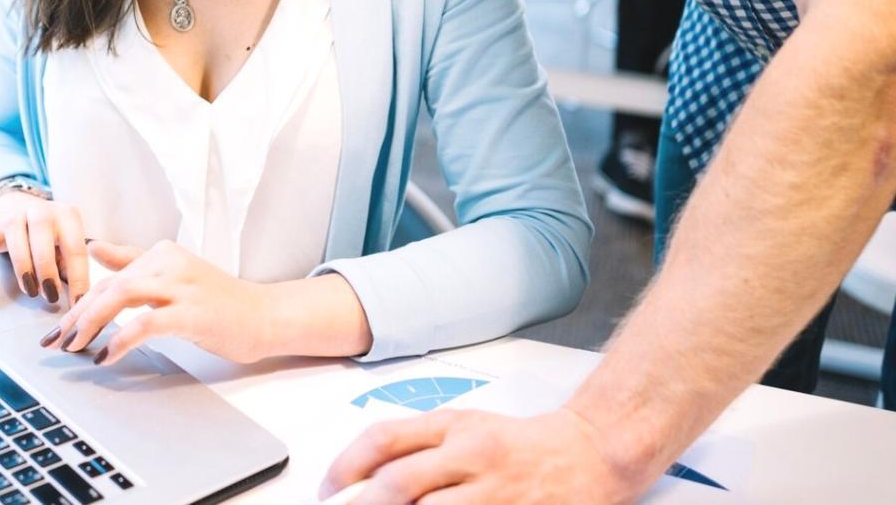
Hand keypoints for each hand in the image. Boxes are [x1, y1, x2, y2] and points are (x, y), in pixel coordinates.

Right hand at [0, 191, 88, 307]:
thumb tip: (77, 300)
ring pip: (16, 241)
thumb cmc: (49, 235)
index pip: (75, 248)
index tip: (78, 303)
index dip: (78, 278)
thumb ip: (71, 266)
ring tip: (30, 291)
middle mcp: (40, 211)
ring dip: (24, 269)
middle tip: (51, 296)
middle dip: (47, 270)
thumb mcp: (66, 243)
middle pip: (42, 237)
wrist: (17, 205)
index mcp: (66, 215)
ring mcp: (13, 217)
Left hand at [41, 239, 273, 364]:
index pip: (108, 276)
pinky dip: (120, 340)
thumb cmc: (218, 301)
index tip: (57, 327)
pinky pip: (145, 323)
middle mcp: (168, 262)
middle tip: (56, 342)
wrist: (264, 316)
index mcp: (161, 252)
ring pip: (120, 296)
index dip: (78, 302)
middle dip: (76, 316)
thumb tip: (93, 248)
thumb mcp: (173, 276)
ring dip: (90, 323)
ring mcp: (181, 286)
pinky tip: (107, 357)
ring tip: (76, 347)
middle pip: (108, 286)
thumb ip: (133, 263)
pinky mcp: (192, 312)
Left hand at [318, 407, 643, 504]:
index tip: (327, 489)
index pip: (384, 440)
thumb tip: (359, 476)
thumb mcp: (463, 425)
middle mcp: (472, 456)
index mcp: (454, 427)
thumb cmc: (518, 443)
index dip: (345, 466)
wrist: (590, 454)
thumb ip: (414, 444)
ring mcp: (495, 493)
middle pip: (400, 484)